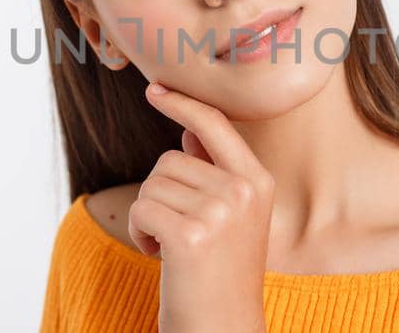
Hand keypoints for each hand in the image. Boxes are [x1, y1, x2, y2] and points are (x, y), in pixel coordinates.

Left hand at [132, 82, 273, 332]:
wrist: (223, 327)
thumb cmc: (221, 273)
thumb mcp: (232, 217)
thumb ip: (214, 171)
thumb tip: (189, 127)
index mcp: (258, 181)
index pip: (216, 125)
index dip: (183, 103)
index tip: (155, 89)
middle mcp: (243, 191)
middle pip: (170, 159)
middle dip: (160, 193)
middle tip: (180, 232)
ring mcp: (219, 212)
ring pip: (152, 184)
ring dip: (150, 216)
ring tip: (174, 247)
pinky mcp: (190, 235)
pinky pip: (142, 208)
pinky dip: (140, 233)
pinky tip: (160, 257)